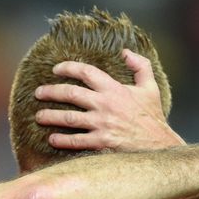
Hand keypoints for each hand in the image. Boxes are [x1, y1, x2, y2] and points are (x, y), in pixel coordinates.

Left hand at [35, 49, 182, 150]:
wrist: (160, 146)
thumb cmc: (152, 117)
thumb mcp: (151, 88)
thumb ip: (140, 66)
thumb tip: (125, 51)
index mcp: (115, 89)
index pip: (86, 72)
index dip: (68, 68)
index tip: (55, 69)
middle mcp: (105, 105)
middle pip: (70, 94)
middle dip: (50, 92)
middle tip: (38, 93)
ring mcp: (102, 124)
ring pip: (68, 118)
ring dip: (50, 116)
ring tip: (38, 117)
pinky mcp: (101, 143)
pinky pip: (76, 141)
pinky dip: (62, 140)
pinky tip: (52, 138)